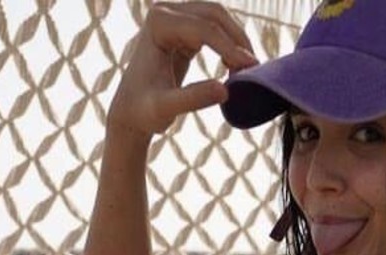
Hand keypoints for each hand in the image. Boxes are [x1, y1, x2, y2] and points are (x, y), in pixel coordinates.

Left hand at [107, 1, 256, 138]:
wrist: (130, 111)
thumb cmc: (143, 111)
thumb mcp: (166, 109)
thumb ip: (193, 99)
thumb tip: (226, 89)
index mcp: (157, 22)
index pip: (202, 29)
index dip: (229, 48)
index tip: (250, 69)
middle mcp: (164, 12)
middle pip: (214, 14)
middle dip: (237, 38)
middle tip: (254, 67)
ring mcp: (174, 18)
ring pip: (217, 18)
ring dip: (235, 40)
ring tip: (246, 70)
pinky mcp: (183, 30)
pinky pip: (214, 29)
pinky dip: (228, 45)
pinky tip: (232, 67)